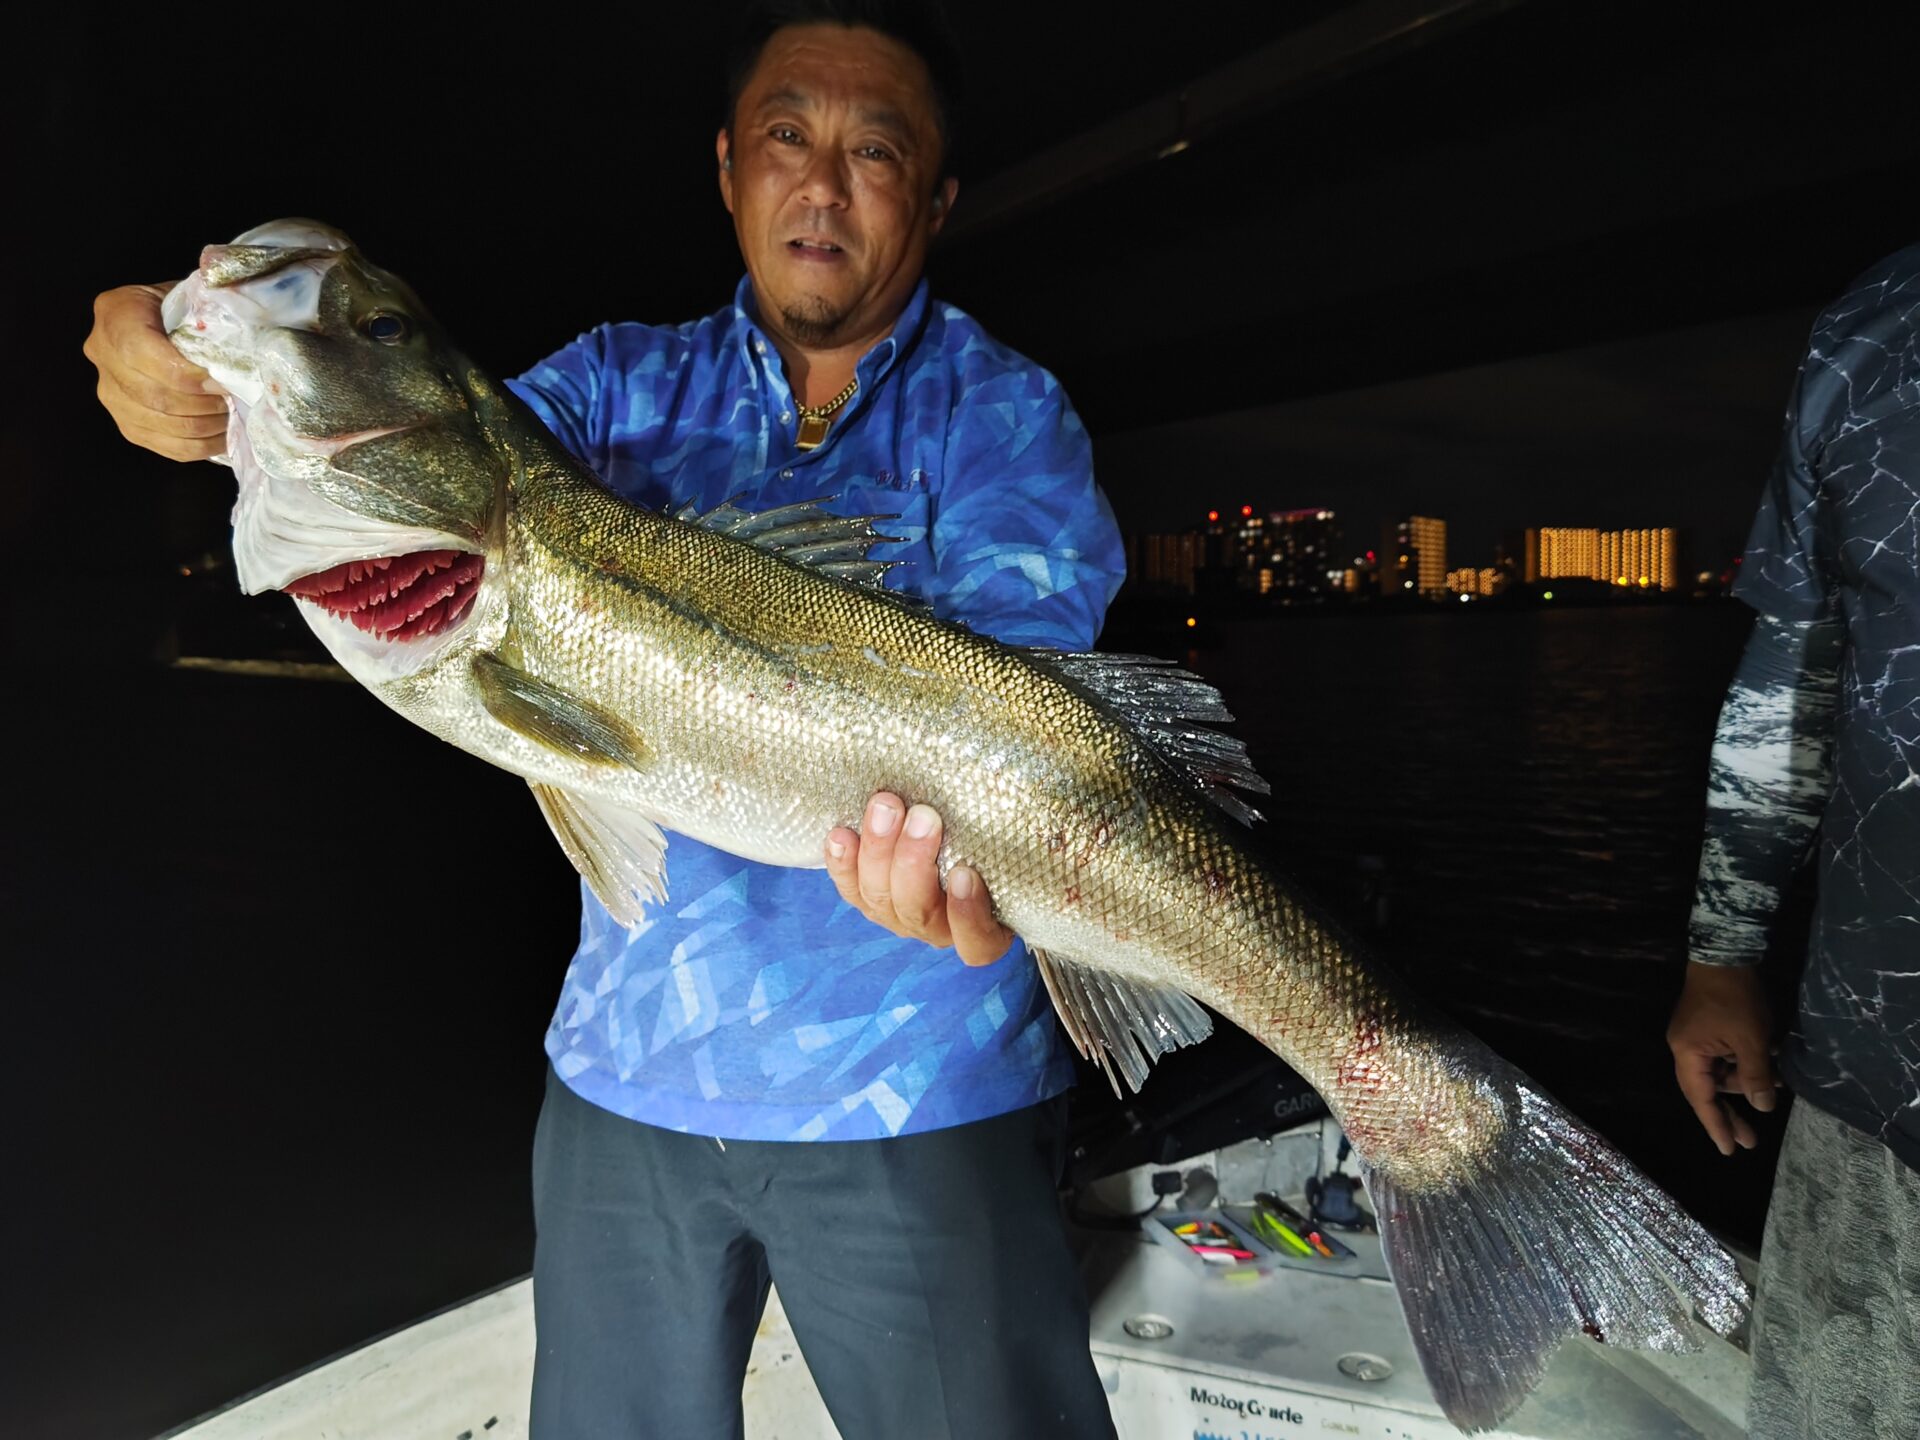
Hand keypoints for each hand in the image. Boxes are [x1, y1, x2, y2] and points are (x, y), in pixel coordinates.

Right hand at [83, 282, 227, 461]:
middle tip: (234, 401)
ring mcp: (110, 392)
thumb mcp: (192, 293)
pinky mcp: (126, 423)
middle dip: (201, 403)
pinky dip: (199, 446)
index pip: (142, 353)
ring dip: (205, 426)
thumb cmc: (183, 307)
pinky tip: (223, 436)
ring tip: (233, 417)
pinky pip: (163, 445)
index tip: (221, 381)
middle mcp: (101, 353)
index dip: (185, 374)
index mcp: (115, 314)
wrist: (162, 323)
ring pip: (159, 423)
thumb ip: (208, 299)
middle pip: (152, 394)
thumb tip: (230, 307)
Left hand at [825, 793, 1013, 965]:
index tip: (968, 871)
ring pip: (882, 900)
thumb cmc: (1002, 842)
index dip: (968, 913)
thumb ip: (1031, 829)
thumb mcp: (1023, 844)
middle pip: (919, 914)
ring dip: (880, 852)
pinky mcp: (869, 895)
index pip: (977, 942)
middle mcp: (939, 930)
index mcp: (985, 930)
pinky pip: (849, 889)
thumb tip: (1077, 771)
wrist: (956, 832)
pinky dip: (842, 862)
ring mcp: (901, 915)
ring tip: (887, 805)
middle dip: (916, 863)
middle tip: (925, 816)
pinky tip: (840, 832)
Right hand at [1666, 961, 1777, 1154]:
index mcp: (1688, 1054)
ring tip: (1776, 1086)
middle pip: (1707, 1090)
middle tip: (1750, 1141)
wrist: (1724, 954)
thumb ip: (1756, 1076)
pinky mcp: (1707, 1028)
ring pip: (1720, 1072)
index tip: (1729, 1151)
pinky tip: (1768, 1069)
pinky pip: (1725, 1057)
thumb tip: (1763, 1107)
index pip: (1701, 1099)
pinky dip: (1744, 1065)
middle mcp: (1685, 1049)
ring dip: (1746, 1082)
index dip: (1716, 1126)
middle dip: (1730, 1113)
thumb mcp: (1752, 1039)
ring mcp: (1695, 1037)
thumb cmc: (1735, 998)